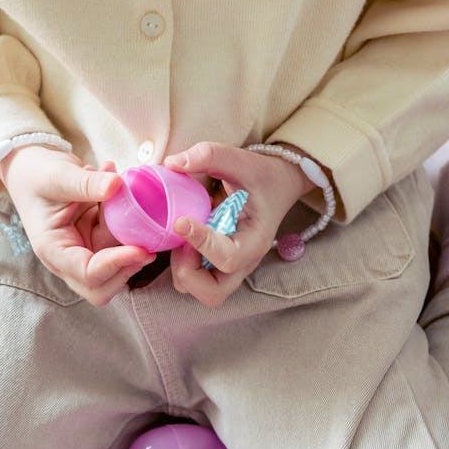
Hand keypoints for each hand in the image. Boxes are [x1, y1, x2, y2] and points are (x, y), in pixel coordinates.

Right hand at [0, 145, 154, 304]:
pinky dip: (130, 223)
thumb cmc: (37, 174)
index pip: (87, 273)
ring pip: (117, 265)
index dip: (116, 265)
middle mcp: (69, 257)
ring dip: (130, 241)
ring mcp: (85, 249)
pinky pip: (121, 240)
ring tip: (125, 199)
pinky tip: (121, 190)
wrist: (32, 167)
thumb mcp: (58, 176)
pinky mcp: (97, 238)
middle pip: (101, 287)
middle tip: (148, 248)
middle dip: (126, 270)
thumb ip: (85, 183)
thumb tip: (116, 185)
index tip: (140, 249)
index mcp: (53, 250)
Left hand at [163, 142, 312, 307]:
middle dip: (188, 271)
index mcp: (256, 240)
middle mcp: (245, 262)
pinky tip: (182, 236)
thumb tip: (172, 163)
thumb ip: (210, 155)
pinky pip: (194, 279)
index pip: (228, 258)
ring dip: (182, 269)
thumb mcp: (242, 159)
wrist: (276, 185)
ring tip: (183, 236)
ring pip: (200, 291)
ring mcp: (231, 268)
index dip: (201, 244)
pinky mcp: (217, 265)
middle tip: (183, 239)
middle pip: (212, 293)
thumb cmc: (261, 175)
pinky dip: (182, 264)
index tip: (180, 221)